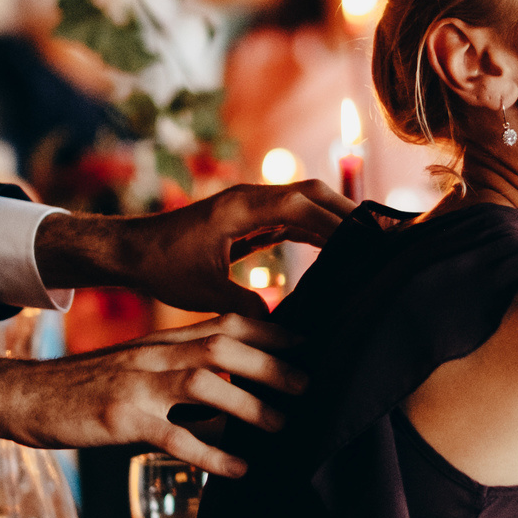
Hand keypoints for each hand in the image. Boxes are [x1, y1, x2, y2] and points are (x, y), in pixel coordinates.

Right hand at [0, 313, 306, 475]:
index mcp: (162, 339)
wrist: (23, 396)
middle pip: (225, 346)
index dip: (271, 329)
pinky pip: (175, 436)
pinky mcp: (122, 419)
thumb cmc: (87, 388)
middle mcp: (155, 354)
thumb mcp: (139, 367)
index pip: (226, 322)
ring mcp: (138, 385)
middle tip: (310, 387)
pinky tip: (239, 469)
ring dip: (250, 406)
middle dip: (273, 364)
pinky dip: (212, 453)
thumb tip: (234, 396)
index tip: (309, 342)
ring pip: (205, 384)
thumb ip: (182, 373)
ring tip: (283, 427)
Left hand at [36, 180, 354, 317]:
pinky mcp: (250, 218)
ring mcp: (252, 206)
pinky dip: (319, 229)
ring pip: (307, 203)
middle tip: (385, 234)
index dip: (340, 220)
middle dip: (350, 211)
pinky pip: (294, 217)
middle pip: (314, 194)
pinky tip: (338, 250)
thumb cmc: (162, 267)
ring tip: (372, 242)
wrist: (132, 251)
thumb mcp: (205, 292)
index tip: (370, 238)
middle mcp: (251, 198)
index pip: (304, 206)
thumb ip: (245, 305)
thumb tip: (282, 324)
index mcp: (242, 207)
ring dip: (338, 219)